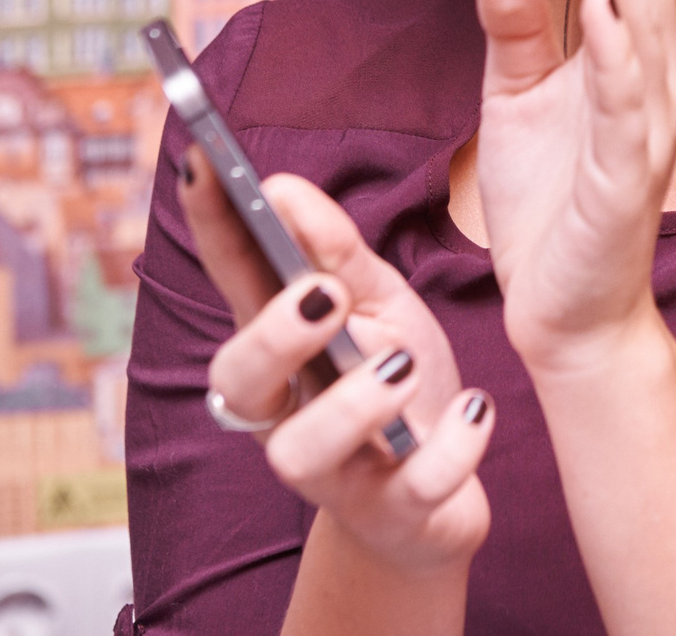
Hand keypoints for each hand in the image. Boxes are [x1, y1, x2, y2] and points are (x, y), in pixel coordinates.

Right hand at [181, 150, 494, 573]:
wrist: (438, 500)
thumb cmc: (397, 387)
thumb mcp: (380, 304)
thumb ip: (335, 251)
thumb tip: (282, 186)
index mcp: (283, 346)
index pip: (233, 280)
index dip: (210, 225)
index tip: (202, 163)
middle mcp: (288, 412)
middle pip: (239, 379)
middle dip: (272, 334)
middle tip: (322, 296)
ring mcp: (335, 471)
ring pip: (301, 452)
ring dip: (351, 406)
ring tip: (400, 368)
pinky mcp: (392, 514)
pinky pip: (411, 489)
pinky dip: (448, 447)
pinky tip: (473, 408)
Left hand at [477, 0, 675, 371]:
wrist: (567, 309)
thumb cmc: (551, 199)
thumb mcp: (515, 95)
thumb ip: (514, 25)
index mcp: (631, 47)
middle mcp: (657, 73)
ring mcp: (649, 123)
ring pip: (640, 19)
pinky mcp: (629, 176)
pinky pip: (626, 106)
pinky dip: (616, 54)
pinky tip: (598, 6)